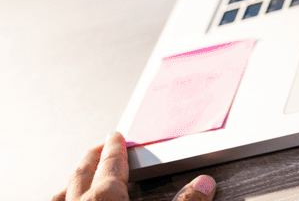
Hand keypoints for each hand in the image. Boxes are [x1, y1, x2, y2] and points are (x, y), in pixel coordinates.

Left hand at [53, 132, 215, 200]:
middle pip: (82, 175)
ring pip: (62, 196)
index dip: (115, 149)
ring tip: (77, 179)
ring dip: (72, 184)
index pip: (110, 164)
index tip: (116, 138)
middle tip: (99, 149)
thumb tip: (202, 186)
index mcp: (104, 200)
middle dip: (92, 159)